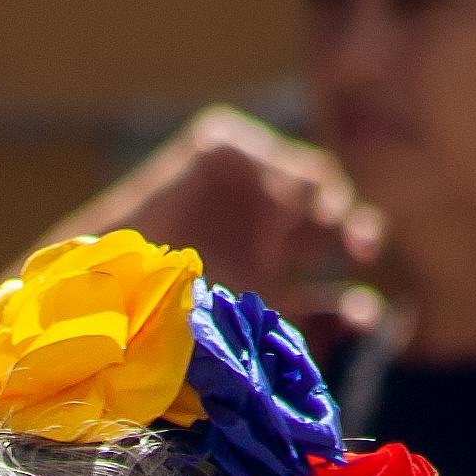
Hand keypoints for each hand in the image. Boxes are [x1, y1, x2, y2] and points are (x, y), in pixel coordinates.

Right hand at [71, 104, 383, 314]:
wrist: (103, 287)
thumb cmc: (160, 320)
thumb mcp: (243, 326)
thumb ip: (304, 326)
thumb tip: (371, 318)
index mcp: (270, 270)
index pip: (332, 268)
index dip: (354, 286)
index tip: (368, 305)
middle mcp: (265, 224)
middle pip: (333, 218)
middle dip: (355, 233)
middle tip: (361, 250)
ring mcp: (246, 184)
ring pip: (314, 180)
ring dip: (330, 202)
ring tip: (326, 224)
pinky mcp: (221, 149)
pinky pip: (272, 156)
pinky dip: (284, 179)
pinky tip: (285, 209)